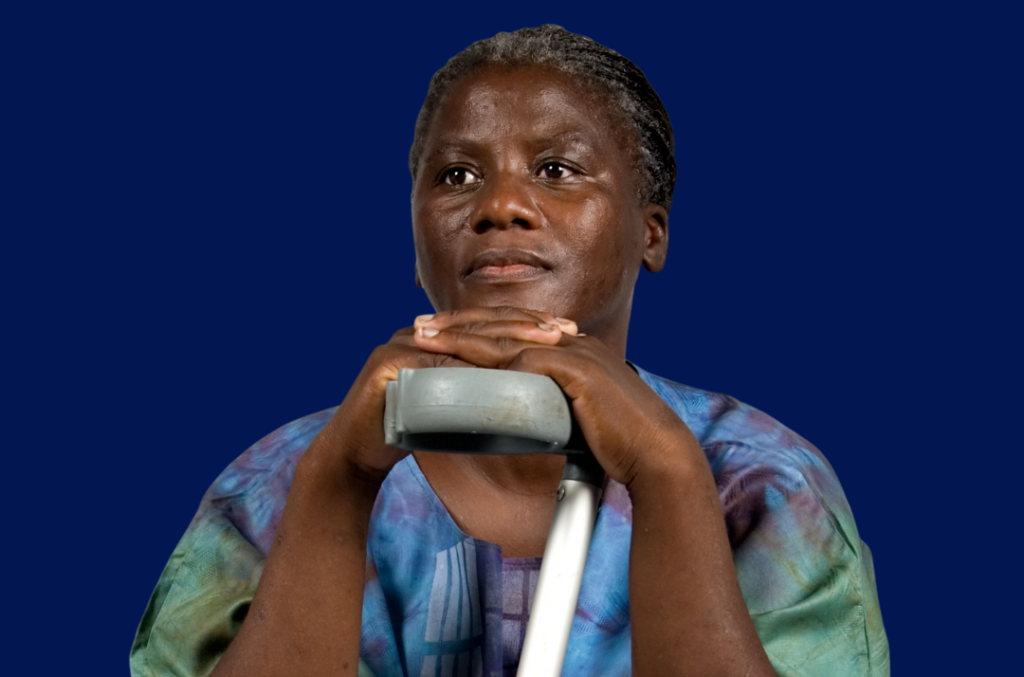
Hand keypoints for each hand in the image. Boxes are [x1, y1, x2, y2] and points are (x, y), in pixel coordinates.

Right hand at [301, 307, 581, 487]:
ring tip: (542, 343)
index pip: (486, 323)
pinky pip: (436, 365)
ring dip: (506, 339)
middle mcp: (417, 333)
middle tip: (564, 330)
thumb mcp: (448, 403)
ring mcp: (400, 345)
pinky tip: (502, 373)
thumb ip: (475, 388)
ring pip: (463, 339)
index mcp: (435, 337)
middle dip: (525, 324)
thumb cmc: (403, 430)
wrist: (353, 453)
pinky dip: (470, 368)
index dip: (526, 322)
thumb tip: (523, 391)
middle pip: (479, 323)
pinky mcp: (388, 365)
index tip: (566, 329)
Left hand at [412, 306, 705, 488]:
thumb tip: (537, 423)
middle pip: (504, 324)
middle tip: (421, 324)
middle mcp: (574, 342)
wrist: (658, 455)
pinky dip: (483, 358)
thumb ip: (558, 411)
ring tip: (424, 336)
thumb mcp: (584, 419)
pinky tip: (454, 360)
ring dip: (460, 335)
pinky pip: (518, 359)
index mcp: (576, 349)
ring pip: (505, 336)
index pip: (517, 329)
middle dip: (459, 323)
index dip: (479, 328)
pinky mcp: (574, 370)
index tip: (445, 332)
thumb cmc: (625, 446)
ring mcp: (575, 352)